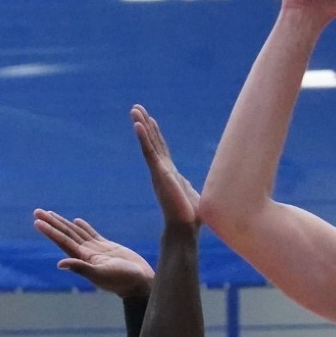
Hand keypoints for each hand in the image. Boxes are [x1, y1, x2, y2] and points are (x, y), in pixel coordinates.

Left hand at [34, 210, 153, 296]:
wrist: (139, 283)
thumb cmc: (122, 280)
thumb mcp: (101, 274)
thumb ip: (81, 268)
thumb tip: (60, 264)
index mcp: (83, 258)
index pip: (62, 241)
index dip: (50, 230)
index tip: (37, 221)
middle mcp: (86, 253)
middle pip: (65, 233)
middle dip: (51, 222)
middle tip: (37, 211)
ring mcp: (96, 249)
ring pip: (76, 232)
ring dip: (63, 223)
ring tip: (51, 213)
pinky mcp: (107, 247)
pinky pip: (91, 233)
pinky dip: (83, 227)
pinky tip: (77, 221)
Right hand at [132, 106, 198, 229]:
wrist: (185, 229)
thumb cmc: (191, 217)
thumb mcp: (194, 194)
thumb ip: (191, 188)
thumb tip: (201, 188)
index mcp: (169, 173)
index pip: (160, 148)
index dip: (154, 133)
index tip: (149, 119)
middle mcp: (161, 170)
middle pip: (151, 141)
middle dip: (144, 124)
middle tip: (135, 108)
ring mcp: (159, 171)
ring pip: (148, 143)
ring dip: (141, 125)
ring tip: (134, 110)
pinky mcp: (160, 173)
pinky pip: (149, 151)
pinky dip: (143, 137)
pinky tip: (138, 124)